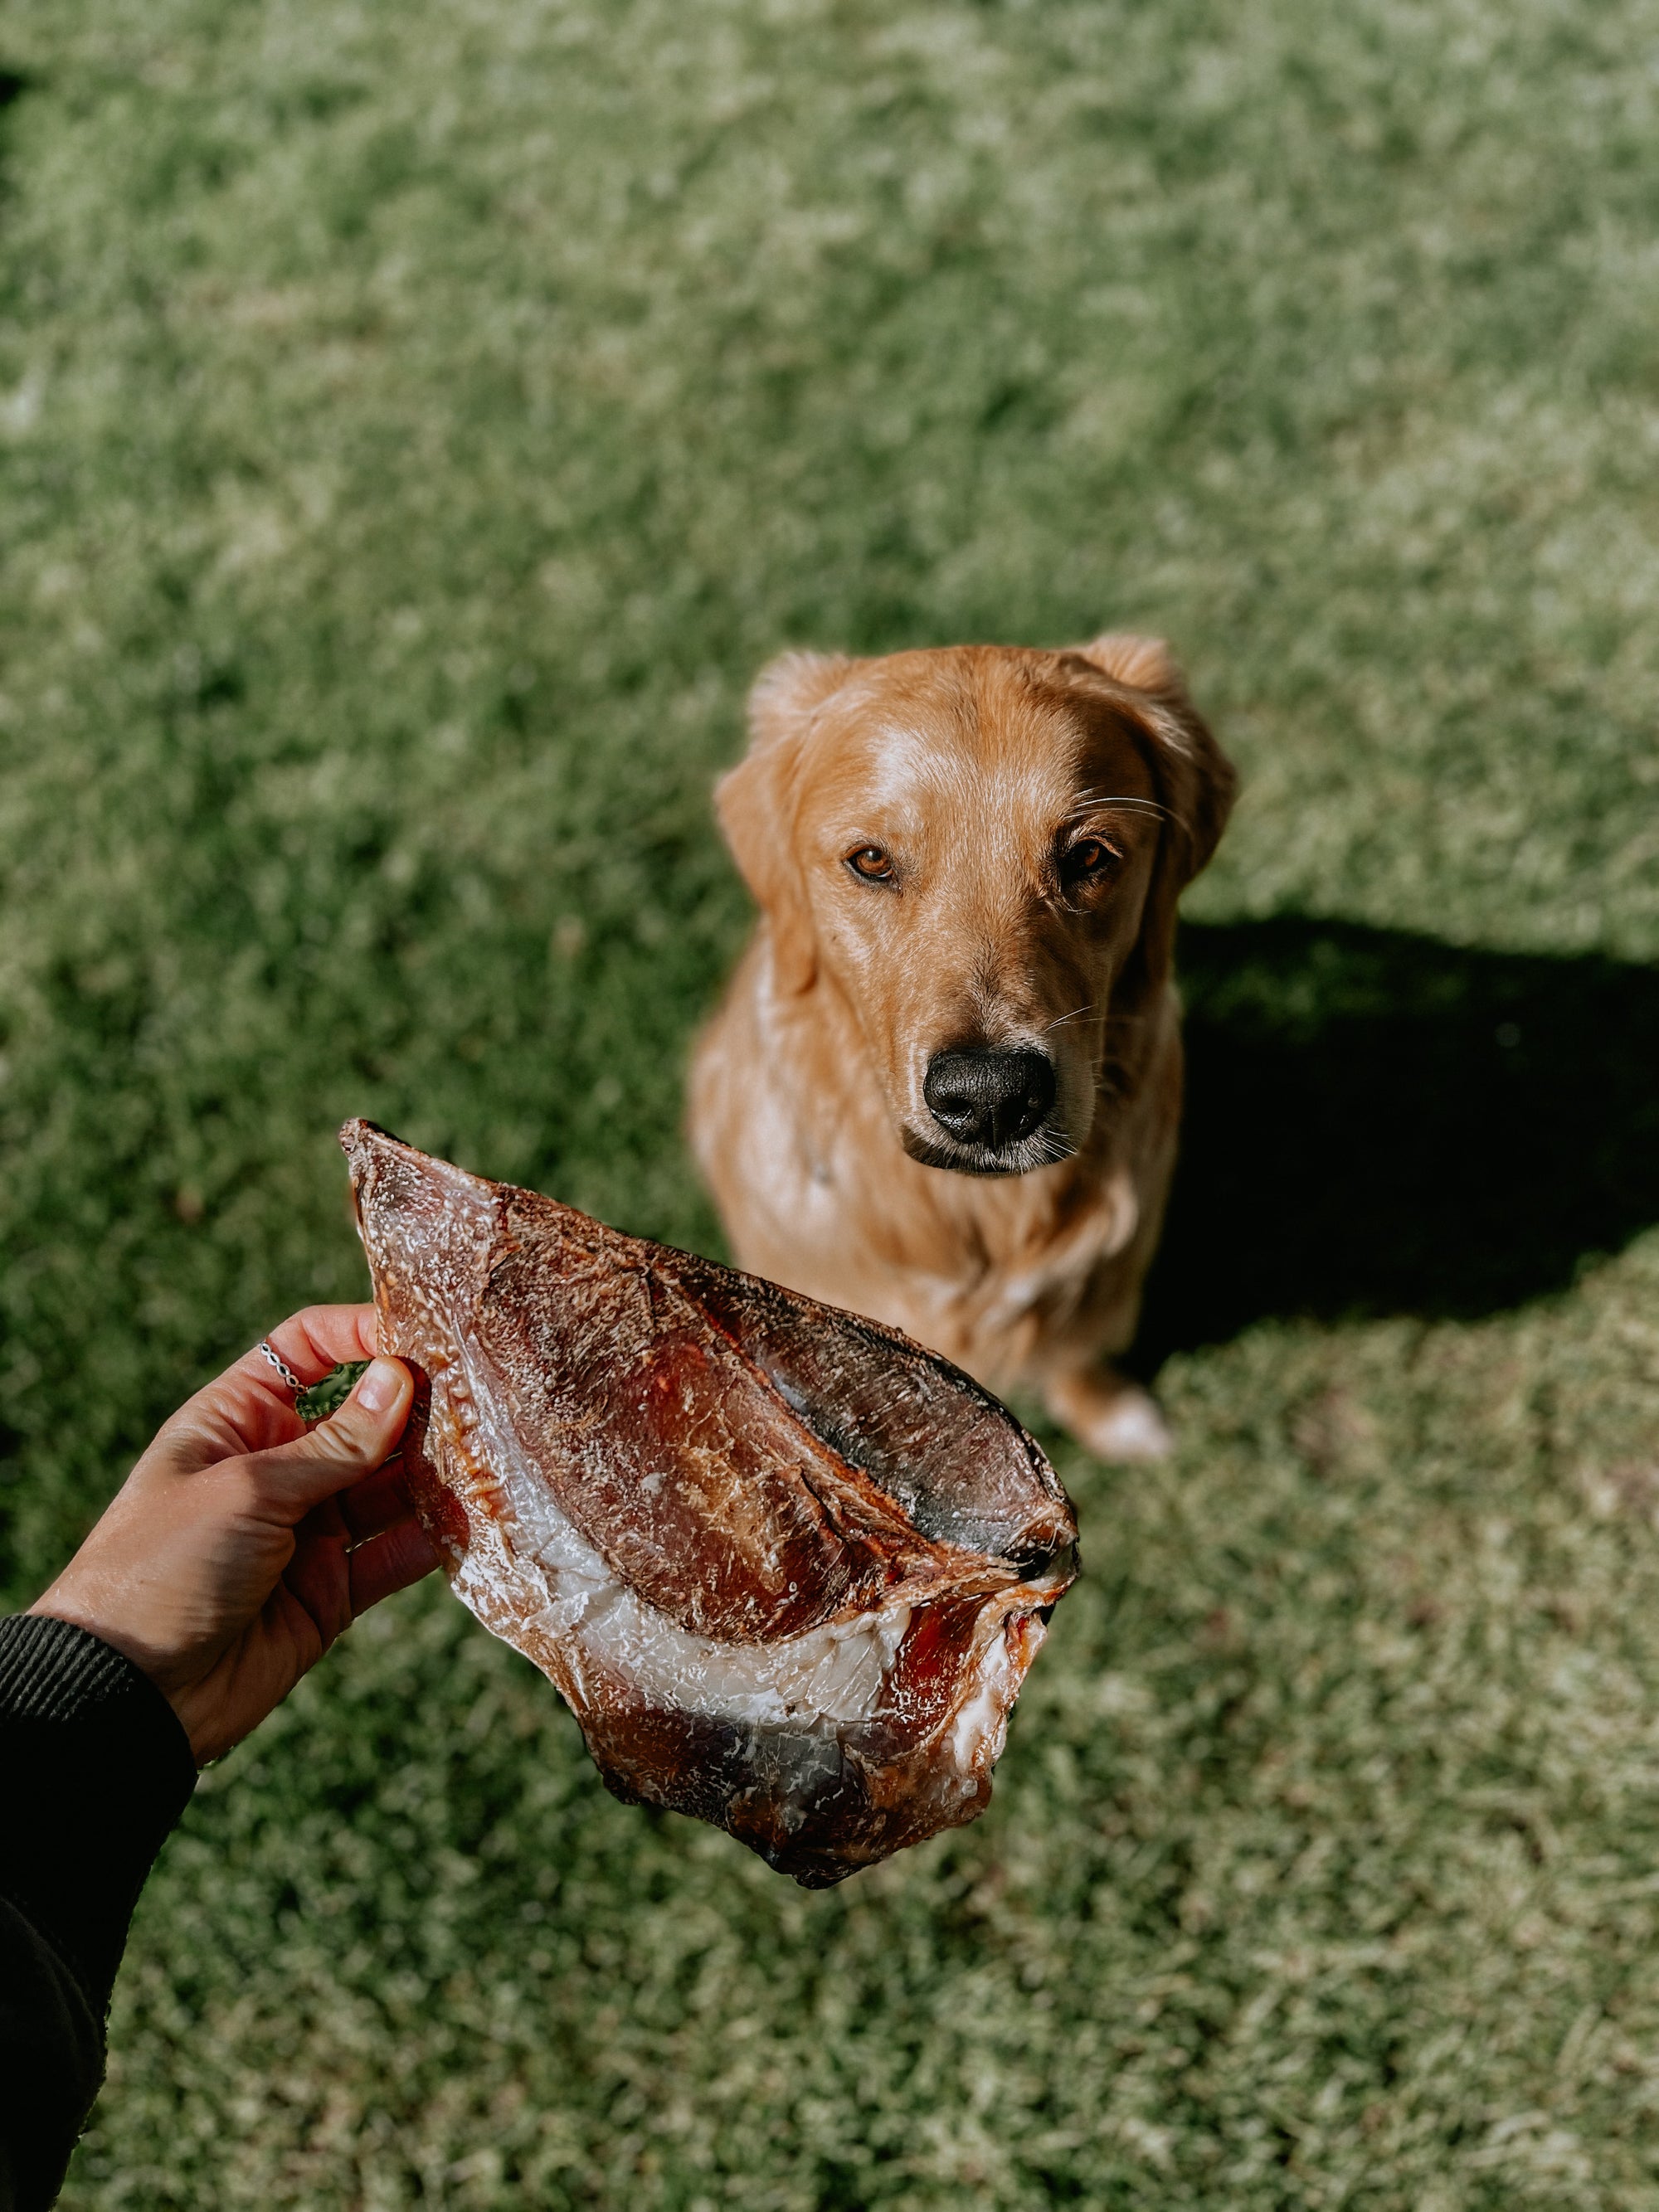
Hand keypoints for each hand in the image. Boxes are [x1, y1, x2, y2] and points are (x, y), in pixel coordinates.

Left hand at [28, 1305, 439, 1764]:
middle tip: (480, 1400)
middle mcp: (277, 1468)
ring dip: (436, 1471)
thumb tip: (401, 1379)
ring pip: (390, 1486)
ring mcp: (307, 1531)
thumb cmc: (162, 1567)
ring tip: (491, 1455)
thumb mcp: (247, 1490)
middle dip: (419, 1407)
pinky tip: (474, 1518)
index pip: (305, 1351)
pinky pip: (394, 1553)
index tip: (420, 1334)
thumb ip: (334, 1446)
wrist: (128, 1695)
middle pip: (363, 1419)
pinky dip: (433, 1536)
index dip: (358, 1335)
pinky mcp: (332, 1591)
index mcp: (235, 1422)